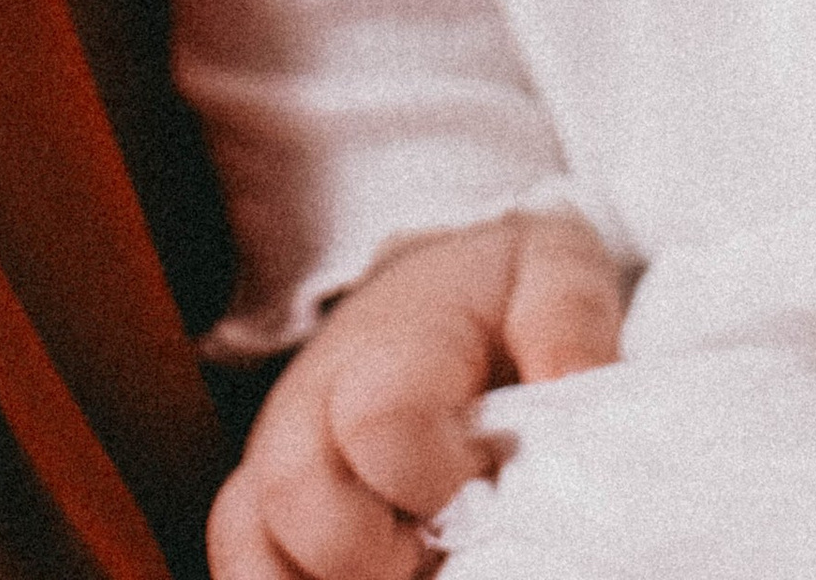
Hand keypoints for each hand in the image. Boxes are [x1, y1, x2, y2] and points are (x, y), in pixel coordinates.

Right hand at [209, 209, 624, 579]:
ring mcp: (275, 455)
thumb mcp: (553, 267)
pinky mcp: (259, 501)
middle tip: (443, 542)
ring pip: (250, 546)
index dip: (434, 475)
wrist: (435, 281)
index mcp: (389, 345)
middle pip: (300, 500)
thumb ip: (568, 314)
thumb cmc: (497, 290)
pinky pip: (238, 564)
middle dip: (376, 551)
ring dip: (327, 579)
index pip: (381, 422)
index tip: (487, 477)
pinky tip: (351, 579)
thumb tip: (577, 381)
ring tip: (405, 566)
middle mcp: (311, 403)